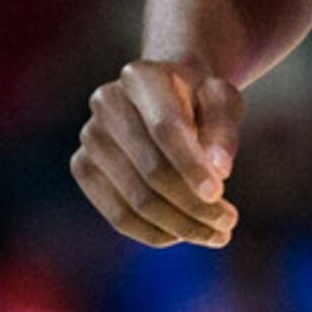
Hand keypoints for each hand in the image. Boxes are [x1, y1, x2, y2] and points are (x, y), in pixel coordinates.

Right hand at [72, 59, 243, 246]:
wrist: (165, 96)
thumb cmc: (199, 99)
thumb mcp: (223, 101)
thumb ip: (223, 131)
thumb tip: (218, 172)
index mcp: (143, 77)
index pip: (166, 128)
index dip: (191, 165)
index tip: (219, 195)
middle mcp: (108, 102)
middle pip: (151, 170)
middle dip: (193, 204)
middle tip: (228, 223)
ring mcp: (90, 135)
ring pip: (135, 199)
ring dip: (180, 225)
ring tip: (217, 234)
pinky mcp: (83, 166)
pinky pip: (117, 214)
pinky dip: (153, 232)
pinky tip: (183, 234)